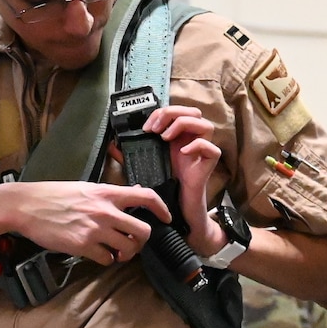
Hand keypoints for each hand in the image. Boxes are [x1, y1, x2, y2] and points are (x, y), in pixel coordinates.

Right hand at [2, 181, 170, 265]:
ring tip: (116, 252)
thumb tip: (135, 191)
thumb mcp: (86, 188)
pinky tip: (98, 254)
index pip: (146, 197)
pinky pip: (107, 259)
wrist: (27, 206)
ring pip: (128, 248)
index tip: (166, 218)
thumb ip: (110, 194)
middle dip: (142, 241)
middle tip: (133, 243)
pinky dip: (106, 260)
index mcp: (107, 193)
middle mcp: (105, 211)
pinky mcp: (82, 245)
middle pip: (143, 231)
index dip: (162, 209)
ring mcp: (95, 229)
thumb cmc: (54, 195)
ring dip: (125, 254)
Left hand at [141, 106, 223, 254]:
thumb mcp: (145, 168)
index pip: (177, 112)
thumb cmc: (165, 192)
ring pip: (205, 125)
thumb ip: (132, 156)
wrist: (178, 215)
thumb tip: (114, 145)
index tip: (147, 127)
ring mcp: (201, 154)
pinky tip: (183, 153)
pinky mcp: (207, 167)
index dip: (162, 112)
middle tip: (156, 128)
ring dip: (184, 125)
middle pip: (193, 112)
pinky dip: (198, 145)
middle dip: (173, 113)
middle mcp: (191, 143)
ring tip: (167, 137)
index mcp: (178, 140)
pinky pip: (212, 149)